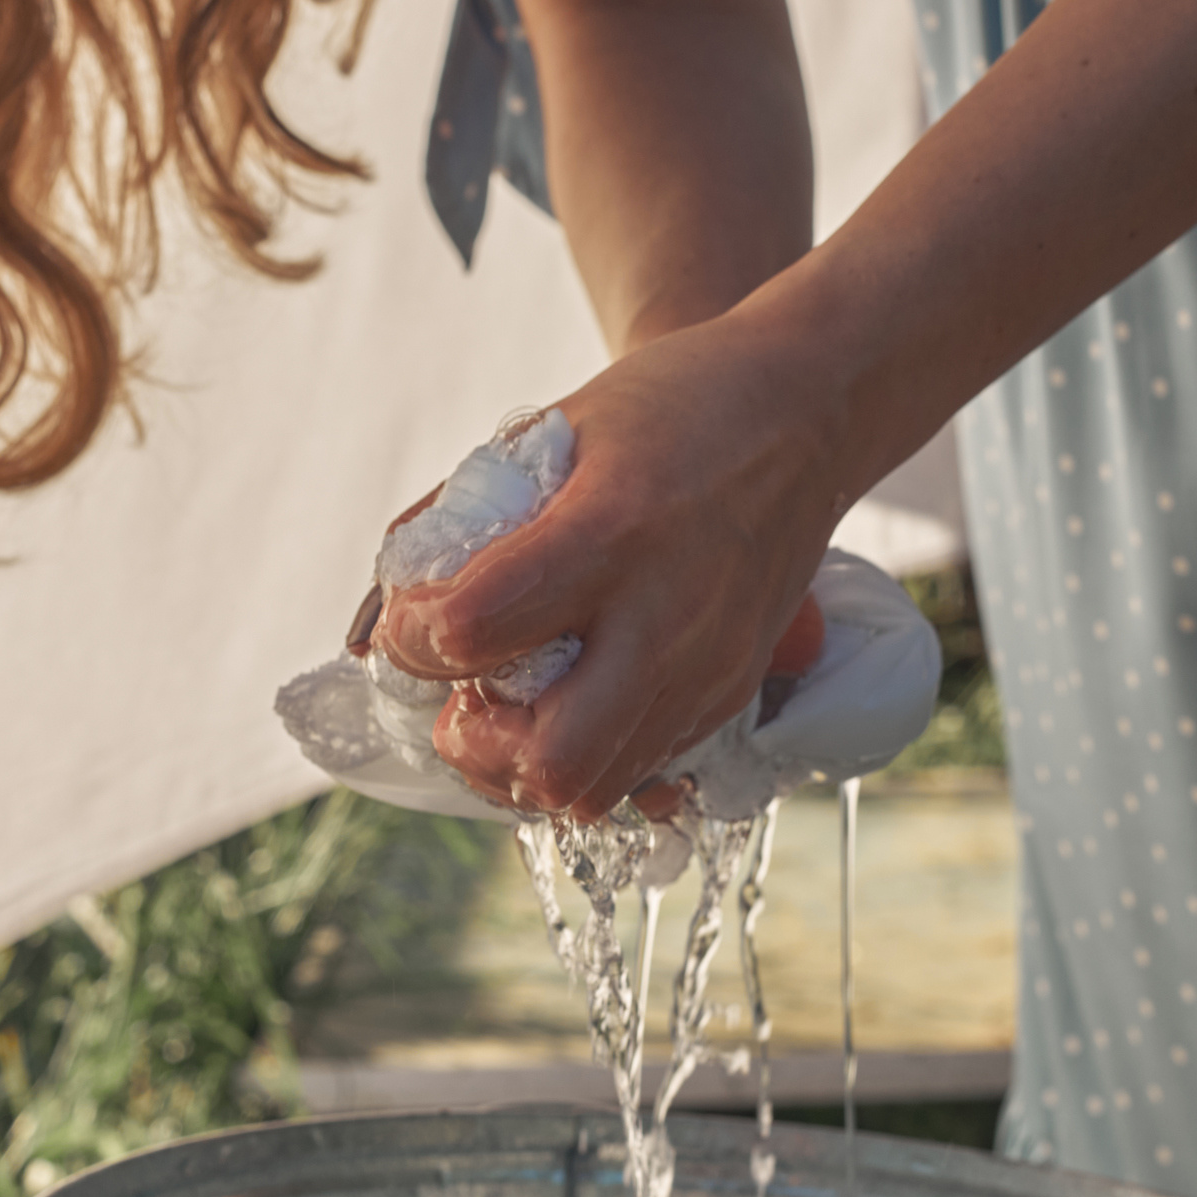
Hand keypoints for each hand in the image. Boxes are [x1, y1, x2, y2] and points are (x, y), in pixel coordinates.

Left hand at [375, 306, 846, 821]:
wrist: (809, 411)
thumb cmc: (672, 406)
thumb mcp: (554, 428)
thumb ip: (464, 513)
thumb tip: (387, 605)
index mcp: (610, 529)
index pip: (473, 629)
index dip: (414, 640)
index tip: (413, 618)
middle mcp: (664, 614)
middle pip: (550, 758)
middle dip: (475, 746)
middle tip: (459, 699)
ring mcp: (707, 666)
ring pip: (596, 790)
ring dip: (526, 768)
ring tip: (506, 712)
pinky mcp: (730, 692)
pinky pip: (641, 773)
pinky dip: (584, 760)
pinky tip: (564, 708)